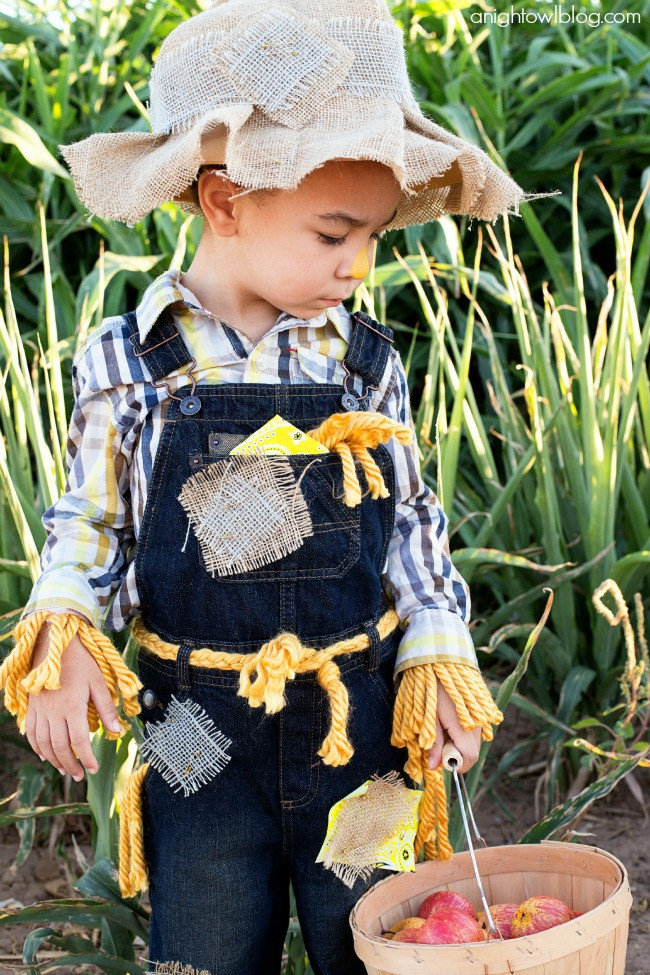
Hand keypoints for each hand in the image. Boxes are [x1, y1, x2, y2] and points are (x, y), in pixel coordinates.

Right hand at [24, 621, 121, 780]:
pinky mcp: (32, 707)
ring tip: (66, 769)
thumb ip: (106, 708)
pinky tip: (44, 755)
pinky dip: (37, 747)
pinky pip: (31, 732)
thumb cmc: (81, 662)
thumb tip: (118, 731)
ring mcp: (40, 710)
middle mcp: (54, 712)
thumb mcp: (98, 683)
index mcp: (73, 706)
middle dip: (71, 764)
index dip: (88, 758)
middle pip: (61, 746)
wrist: (55, 644)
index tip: (94, 769)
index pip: (80, 741)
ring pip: (44, 743)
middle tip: (81, 776)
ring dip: (54, 760)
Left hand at [427, 680, 480, 772]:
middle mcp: (477, 723)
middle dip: (457, 753)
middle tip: (440, 744)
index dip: (457, 764)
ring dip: (461, 743)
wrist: (443, 662)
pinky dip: (465, 732)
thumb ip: (434, 744)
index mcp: (464, 727)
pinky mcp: (483, 709)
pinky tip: (452, 720)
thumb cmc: (432, 689)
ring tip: (445, 728)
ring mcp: (482, 716)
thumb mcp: (429, 718)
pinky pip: (477, 729)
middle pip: (473, 751)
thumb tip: (434, 767)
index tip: (444, 761)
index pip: (470, 757)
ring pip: (475, 741)